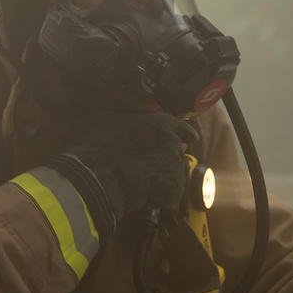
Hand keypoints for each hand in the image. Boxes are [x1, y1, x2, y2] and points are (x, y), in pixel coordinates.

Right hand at [65, 110, 193, 219]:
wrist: (101, 171)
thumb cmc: (102, 142)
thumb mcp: (104, 115)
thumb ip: (112, 105)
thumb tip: (105, 95)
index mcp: (161, 122)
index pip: (183, 126)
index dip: (186, 132)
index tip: (191, 138)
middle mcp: (172, 141)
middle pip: (177, 151)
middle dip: (167, 158)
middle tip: (150, 165)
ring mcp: (175, 163)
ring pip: (175, 173)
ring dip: (163, 178)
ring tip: (145, 183)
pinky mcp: (174, 186)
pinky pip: (172, 194)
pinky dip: (162, 197)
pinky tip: (147, 197)